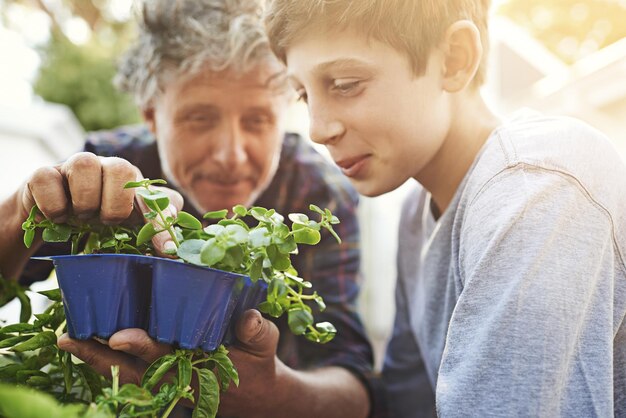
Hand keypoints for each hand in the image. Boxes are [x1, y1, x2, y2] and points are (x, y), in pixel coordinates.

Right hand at [20, 152, 182, 252]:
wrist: (51, 216)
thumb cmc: (98, 219)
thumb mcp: (128, 225)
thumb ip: (154, 225)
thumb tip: (174, 236)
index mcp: (133, 180)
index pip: (154, 195)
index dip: (160, 222)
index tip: (166, 250)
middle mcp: (105, 166)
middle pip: (121, 167)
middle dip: (117, 204)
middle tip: (108, 223)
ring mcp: (72, 166)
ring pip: (84, 164)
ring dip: (85, 200)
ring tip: (82, 217)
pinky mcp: (42, 173)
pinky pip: (46, 178)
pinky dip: (53, 204)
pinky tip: (57, 217)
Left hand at [57, 310, 285, 415]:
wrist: (253, 396)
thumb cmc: (258, 364)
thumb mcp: (266, 345)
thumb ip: (258, 332)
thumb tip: (249, 318)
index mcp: (197, 366)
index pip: (164, 355)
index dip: (142, 345)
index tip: (120, 335)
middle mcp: (174, 376)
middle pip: (130, 367)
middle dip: (99, 354)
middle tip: (70, 337)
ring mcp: (163, 381)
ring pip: (122, 372)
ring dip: (94, 358)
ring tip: (66, 339)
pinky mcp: (159, 379)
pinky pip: (126, 372)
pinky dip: (105, 361)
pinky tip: (85, 344)